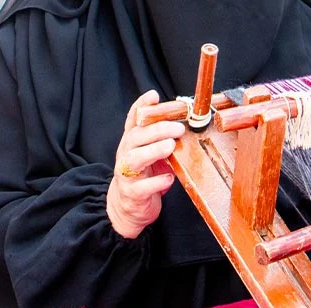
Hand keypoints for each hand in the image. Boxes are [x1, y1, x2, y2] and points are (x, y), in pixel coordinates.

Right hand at [107, 90, 185, 238]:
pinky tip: (169, 177)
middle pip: (136, 137)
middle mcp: (126, 155)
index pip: (133, 120)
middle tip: (178, 128)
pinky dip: (156, 182)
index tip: (153, 96)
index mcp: (132, 143)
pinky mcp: (132, 194)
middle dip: (157, 129)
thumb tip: (185, 125)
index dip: (141, 106)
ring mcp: (126, 174)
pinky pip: (142, 187)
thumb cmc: (144, 177)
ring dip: (153, 150)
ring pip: (135, 158)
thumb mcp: (151, 154)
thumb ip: (162, 140)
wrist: (128, 208)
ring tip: (170, 146)